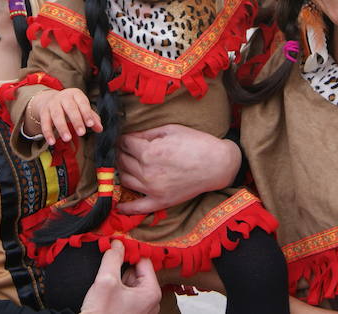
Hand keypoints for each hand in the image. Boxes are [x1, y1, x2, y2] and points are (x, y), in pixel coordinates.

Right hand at [28, 88, 101, 145]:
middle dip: (76, 121)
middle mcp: (63, 97)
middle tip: (82, 133)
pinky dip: (48, 133)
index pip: (82, 103)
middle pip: (70, 108)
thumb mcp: (82, 108)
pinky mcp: (44, 112)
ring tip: (67, 138)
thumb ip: (92, 118)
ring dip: (62, 127)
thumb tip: (100, 128)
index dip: (86, 113)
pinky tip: (52, 142)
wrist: (50, 99)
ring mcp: (52, 104)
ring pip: (57, 115)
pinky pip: (45, 122)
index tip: (90, 124)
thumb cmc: (71, 105)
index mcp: (75, 94)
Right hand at [80, 241, 160, 313]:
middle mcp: (150, 301)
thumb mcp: (106, 281)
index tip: (116, 245)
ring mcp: (141, 308)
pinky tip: (107, 294)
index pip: (143, 260)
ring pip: (130, 281)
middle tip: (109, 270)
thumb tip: (116, 243)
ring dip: (117, 278)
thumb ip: (113, 258)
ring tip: (107, 287)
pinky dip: (116, 288)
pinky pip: (126, 293)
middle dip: (122, 267)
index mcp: (151, 292)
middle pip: (137, 271)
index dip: (129, 251)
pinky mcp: (131, 311)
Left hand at [115, 124, 240, 214]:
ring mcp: (152, 188)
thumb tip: (129, 135)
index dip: (123, 138)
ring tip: (126, 165)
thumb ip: (147, 133)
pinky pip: (137, 207)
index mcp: (149, 151)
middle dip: (121, 152)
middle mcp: (147, 171)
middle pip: (122, 160)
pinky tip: (119, 204)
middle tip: (125, 149)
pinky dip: (126, 207)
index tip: (125, 137)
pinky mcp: (160, 201)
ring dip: (121, 170)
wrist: (218, 165)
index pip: (125, 143)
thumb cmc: (196, 143)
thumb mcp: (171, 130)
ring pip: (124, 179)